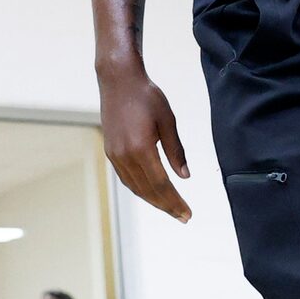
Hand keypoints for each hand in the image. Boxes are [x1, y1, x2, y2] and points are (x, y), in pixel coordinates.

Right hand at [97, 66, 191, 222]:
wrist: (118, 80)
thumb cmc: (147, 96)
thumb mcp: (168, 121)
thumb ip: (176, 151)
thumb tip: (185, 177)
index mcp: (141, 148)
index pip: (161, 184)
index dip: (175, 202)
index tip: (187, 214)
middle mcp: (124, 156)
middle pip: (148, 190)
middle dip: (167, 206)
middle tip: (184, 218)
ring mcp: (115, 155)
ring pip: (135, 187)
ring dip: (153, 201)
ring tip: (170, 209)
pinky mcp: (111, 152)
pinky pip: (127, 178)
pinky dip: (141, 189)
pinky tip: (152, 193)